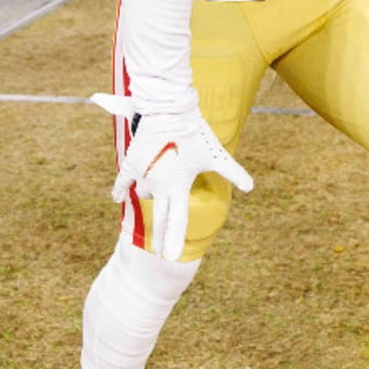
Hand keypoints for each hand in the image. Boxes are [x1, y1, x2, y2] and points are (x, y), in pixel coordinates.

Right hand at [91, 95, 252, 261]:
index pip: (176, 220)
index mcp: (178, 187)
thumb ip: (233, 172)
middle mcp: (159, 185)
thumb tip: (251, 188)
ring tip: (158, 196)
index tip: (171, 257)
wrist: (168, 110)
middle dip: (161, 236)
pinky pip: (123, 181)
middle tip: (160, 253)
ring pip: (146, 193)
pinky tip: (117, 198)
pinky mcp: (132, 162)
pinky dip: (120, 189)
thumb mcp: (216, 154)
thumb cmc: (194, 132)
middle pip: (159, 217)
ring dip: (152, 196)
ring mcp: (143, 175)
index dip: (174, 239)